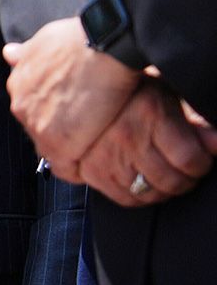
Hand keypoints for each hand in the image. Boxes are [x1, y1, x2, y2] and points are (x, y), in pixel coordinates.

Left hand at [2, 17, 142, 179]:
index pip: (31, 110)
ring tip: (97, 146)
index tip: (71, 117)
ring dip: (72, 150)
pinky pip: (66, 168)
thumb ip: (26, 54)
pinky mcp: (60, 144)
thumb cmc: (80, 39)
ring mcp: (38, 127)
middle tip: (89, 131)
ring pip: (52, 150)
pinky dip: (80, 168)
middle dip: (61, 133)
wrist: (102, 47)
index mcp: (18, 84)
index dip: (53, 115)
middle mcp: (22, 106)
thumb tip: (8, 53)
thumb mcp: (44, 40)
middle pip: (40, 130)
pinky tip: (96, 164)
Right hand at [73, 79, 212, 205]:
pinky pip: (126, 199)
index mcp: (149, 113)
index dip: (202, 164)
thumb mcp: (166, 95)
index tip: (200, 160)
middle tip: (184, 170)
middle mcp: (127, 137)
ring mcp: (107, 156)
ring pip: (150, 193)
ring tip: (164, 175)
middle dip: (186, 180)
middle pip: (172, 181)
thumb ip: (195, 120)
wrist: (82, 85)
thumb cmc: (129, 91)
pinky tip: (143, 181)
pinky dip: (139, 196)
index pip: (190, 159)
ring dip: (163, 189)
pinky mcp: (92, 171)